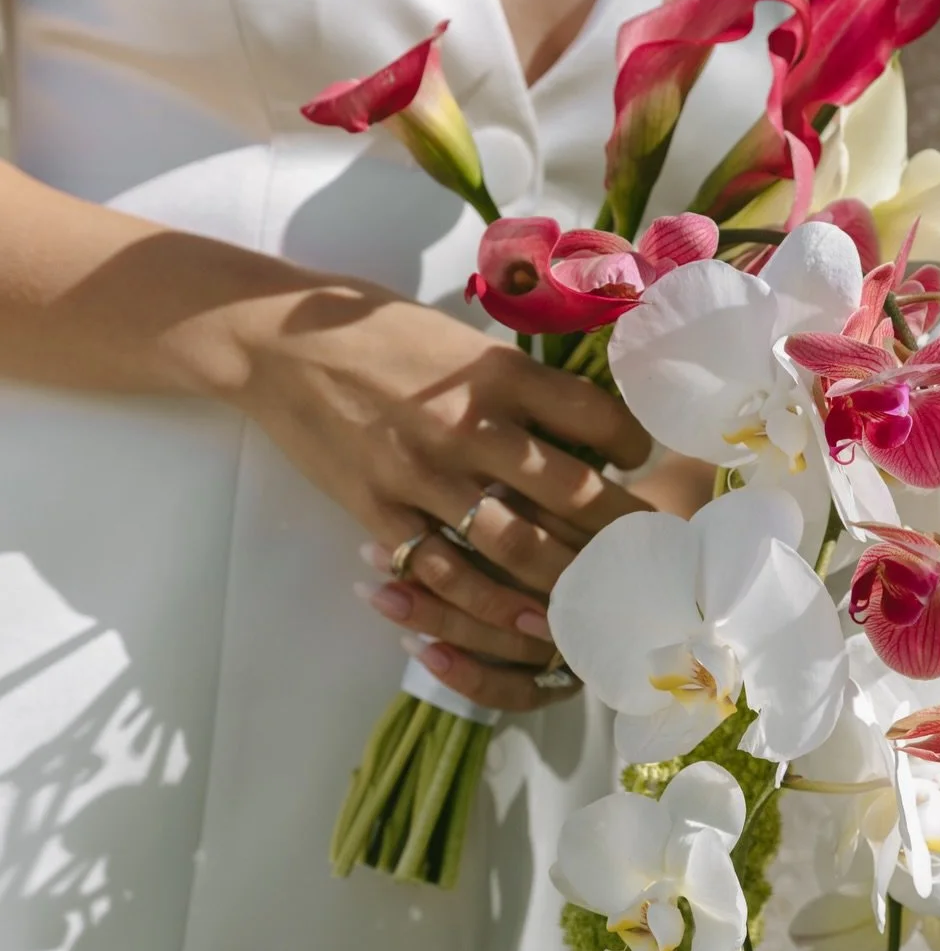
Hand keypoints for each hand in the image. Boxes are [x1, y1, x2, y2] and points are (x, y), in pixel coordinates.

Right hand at [232, 279, 651, 710]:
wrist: (276, 342)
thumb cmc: (373, 328)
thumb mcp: (458, 336)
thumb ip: (514, 379)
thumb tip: (577, 420)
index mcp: (495, 372)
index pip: (590, 415)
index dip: (630, 443)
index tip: (641, 457)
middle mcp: (468, 426)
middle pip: (568, 491)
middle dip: (620, 530)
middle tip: (651, 552)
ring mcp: (423, 475)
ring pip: (513, 545)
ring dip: (565, 581)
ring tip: (600, 600)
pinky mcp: (380, 510)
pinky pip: (443, 570)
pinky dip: (486, 603)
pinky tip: (521, 622)